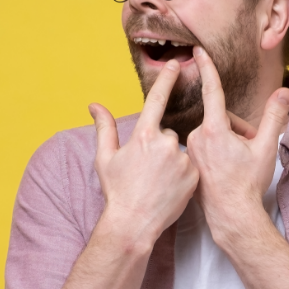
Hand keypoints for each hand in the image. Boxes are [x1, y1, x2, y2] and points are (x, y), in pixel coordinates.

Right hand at [89, 60, 198, 243]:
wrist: (134, 223)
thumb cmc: (117, 191)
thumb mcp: (105, 158)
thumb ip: (104, 128)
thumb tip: (94, 105)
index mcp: (143, 136)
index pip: (157, 99)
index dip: (167, 79)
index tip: (176, 64)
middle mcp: (165, 144)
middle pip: (166, 133)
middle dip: (158, 146)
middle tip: (147, 170)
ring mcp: (182, 159)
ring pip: (178, 150)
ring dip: (170, 159)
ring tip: (158, 181)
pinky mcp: (194, 174)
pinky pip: (189, 164)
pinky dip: (182, 172)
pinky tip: (170, 187)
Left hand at [186, 47, 288, 240]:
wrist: (231, 215)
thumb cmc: (247, 184)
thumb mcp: (266, 148)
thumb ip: (274, 117)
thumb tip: (284, 93)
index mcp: (214, 130)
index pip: (212, 91)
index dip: (207, 68)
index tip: (197, 51)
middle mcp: (197, 137)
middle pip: (220, 118)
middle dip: (238, 129)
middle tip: (249, 150)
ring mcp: (191, 150)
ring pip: (213, 133)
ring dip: (228, 141)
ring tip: (237, 163)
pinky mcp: (189, 161)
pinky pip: (205, 146)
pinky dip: (217, 152)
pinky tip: (225, 170)